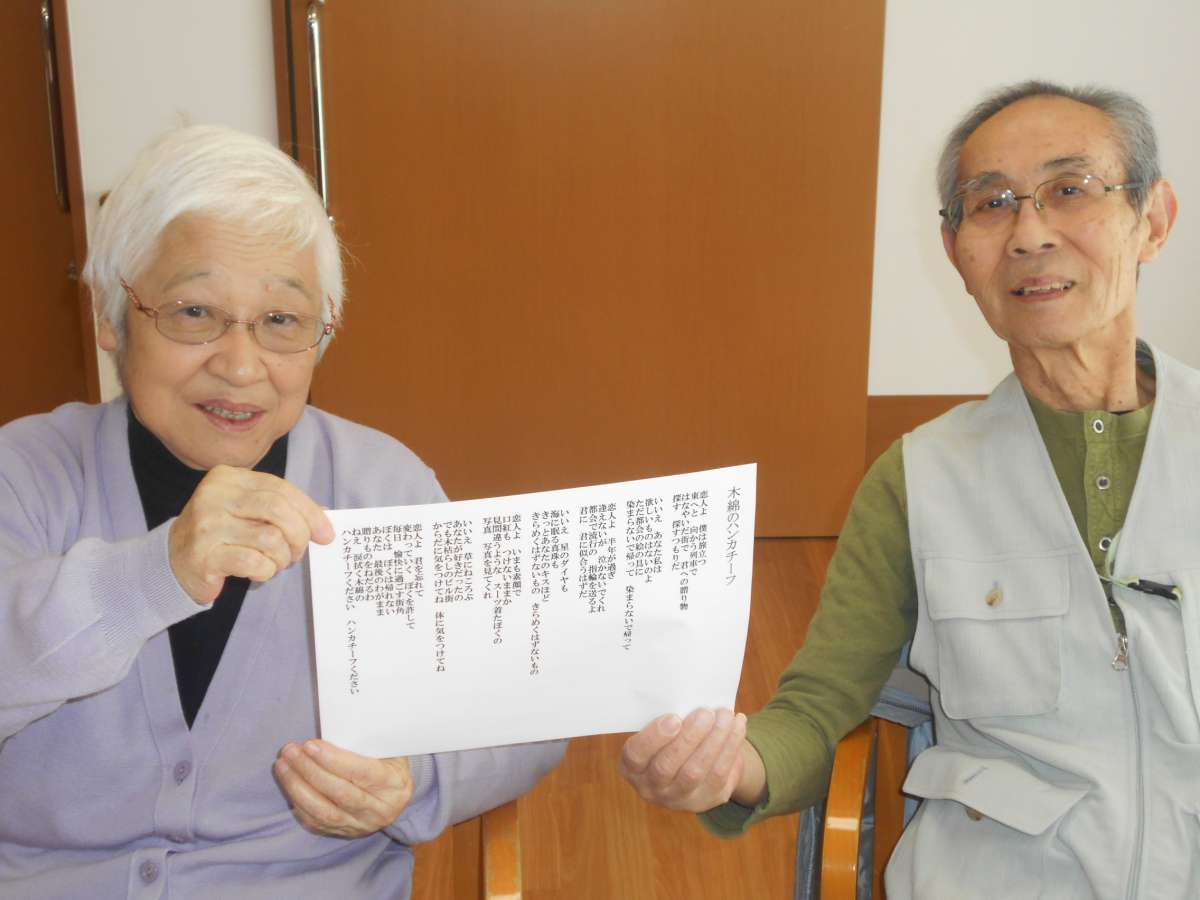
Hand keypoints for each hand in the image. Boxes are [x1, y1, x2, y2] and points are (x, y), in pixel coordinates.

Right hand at [169, 465, 333, 603]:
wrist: (174, 561)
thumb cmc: (223, 534)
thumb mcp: (250, 512)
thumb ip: (284, 508)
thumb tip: (325, 518)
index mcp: (229, 478)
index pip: (281, 488)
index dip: (310, 512)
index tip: (326, 534)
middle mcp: (214, 496)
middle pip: (277, 509)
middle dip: (299, 534)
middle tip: (299, 552)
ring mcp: (206, 525)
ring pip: (270, 538)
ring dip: (282, 557)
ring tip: (276, 563)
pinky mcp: (204, 555)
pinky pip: (254, 562)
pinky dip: (266, 571)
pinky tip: (259, 572)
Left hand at [274, 740, 413, 837]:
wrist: (395, 796)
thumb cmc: (388, 763)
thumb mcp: (388, 749)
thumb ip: (368, 740)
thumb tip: (336, 725)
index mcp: (394, 784)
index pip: (362, 773)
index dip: (334, 759)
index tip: (310, 745)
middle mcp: (379, 809)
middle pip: (340, 793)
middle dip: (310, 770)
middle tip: (290, 750)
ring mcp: (360, 825)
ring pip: (324, 811)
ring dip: (298, 787)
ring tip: (283, 765)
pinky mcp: (344, 832)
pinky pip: (316, 822)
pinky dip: (299, 802)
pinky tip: (289, 783)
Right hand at [620, 707, 760, 812]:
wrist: (693, 767)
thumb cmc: (672, 738)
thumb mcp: (660, 732)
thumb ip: (667, 721)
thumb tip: (688, 698)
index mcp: (633, 767)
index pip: (636, 755)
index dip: (654, 737)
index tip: (673, 718)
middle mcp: (652, 788)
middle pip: (667, 766)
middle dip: (689, 737)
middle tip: (705, 712)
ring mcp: (679, 798)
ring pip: (696, 772)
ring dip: (714, 739)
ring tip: (725, 715)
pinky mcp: (707, 799)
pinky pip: (720, 774)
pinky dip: (731, 746)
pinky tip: (738, 724)